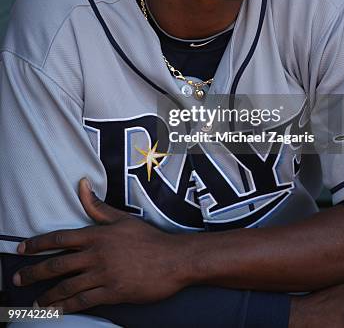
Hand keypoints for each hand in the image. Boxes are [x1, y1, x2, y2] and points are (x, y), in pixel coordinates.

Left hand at [13, 179, 188, 311]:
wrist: (173, 260)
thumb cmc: (149, 238)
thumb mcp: (123, 219)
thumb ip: (98, 206)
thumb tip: (82, 185)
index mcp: (97, 235)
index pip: (60, 239)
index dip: (38, 244)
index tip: (21, 249)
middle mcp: (97, 255)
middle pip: (57, 265)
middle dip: (34, 272)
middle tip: (18, 278)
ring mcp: (103, 275)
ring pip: (67, 286)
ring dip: (47, 295)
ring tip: (35, 301)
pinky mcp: (112, 293)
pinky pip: (83, 301)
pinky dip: (67, 307)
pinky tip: (57, 310)